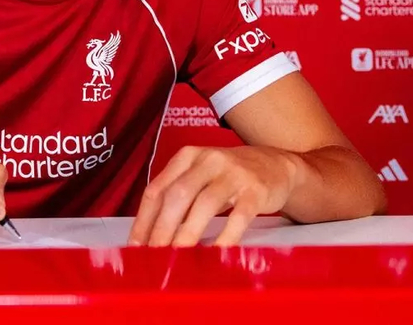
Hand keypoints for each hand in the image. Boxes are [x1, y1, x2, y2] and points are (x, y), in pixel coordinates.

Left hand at [128, 146, 296, 246]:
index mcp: (188, 157)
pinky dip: (225, 236)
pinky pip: (238, 216)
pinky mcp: (256, 190)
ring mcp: (233, 174)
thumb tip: (153, 235)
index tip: (135, 244)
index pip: (158, 189)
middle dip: (162, 228)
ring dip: (188, 233)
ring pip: (205, 204)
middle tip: (154, 254)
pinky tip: (216, 252)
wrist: (277, 164)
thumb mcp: (200, 176)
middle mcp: (208, 160)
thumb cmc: (230, 176)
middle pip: (178, 195)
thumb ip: (178, 198)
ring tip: (178, 255)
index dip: (144, 219)